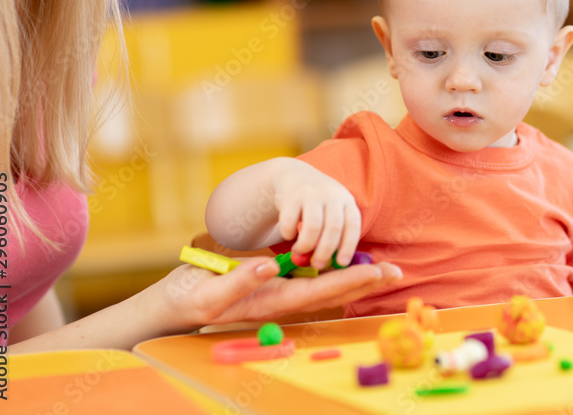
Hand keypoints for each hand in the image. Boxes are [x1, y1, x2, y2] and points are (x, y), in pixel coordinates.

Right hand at [159, 258, 401, 329]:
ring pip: (328, 287)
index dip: (352, 280)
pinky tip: (350, 267)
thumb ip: (240, 279)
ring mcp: (282, 296)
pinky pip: (315, 282)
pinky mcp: (277, 288)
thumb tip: (270, 267)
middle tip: (396, 272)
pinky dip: (338, 274)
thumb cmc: (191, 296)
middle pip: (333, 292)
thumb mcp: (210, 289)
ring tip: (384, 270)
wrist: (175, 304)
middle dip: (365, 282)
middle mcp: (284, 300)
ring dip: (357, 279)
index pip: (322, 291)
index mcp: (273, 301)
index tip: (378, 270)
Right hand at [272, 159, 361, 269]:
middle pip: (333, 228)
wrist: (294, 175)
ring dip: (306, 245)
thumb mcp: (333, 212)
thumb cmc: (319, 204)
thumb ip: (335, 234)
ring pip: (313, 226)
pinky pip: (290, 221)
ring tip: (299, 252)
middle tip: (317, 265)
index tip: (342, 264)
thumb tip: (334, 265)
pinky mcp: (292, 195)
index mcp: (347, 201)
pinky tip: (289, 236)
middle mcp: (332, 195)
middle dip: (325, 251)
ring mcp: (312, 193)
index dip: (348, 246)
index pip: (353, 225)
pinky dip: (288, 233)